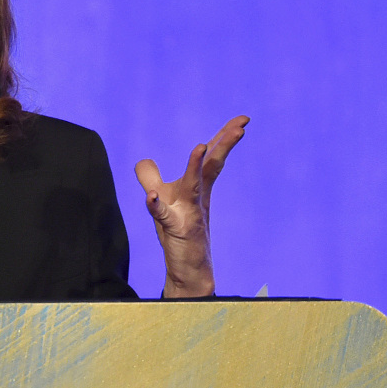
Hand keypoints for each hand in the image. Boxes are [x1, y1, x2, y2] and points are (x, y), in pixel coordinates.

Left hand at [135, 116, 247, 297]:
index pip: (212, 156)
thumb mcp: (161, 199)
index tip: (242, 120)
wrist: (187, 267)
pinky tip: (152, 198)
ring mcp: (189, 213)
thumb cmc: (177, 232)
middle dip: (224, 142)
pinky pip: (165, 216)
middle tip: (242, 125)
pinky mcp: (177, 230)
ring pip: (193, 185)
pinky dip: (157, 206)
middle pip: (212, 164)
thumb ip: (151, 178)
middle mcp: (196, 196)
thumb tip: (144, 160)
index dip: (224, 137)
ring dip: (195, 166)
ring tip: (200, 146)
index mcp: (197, 186)